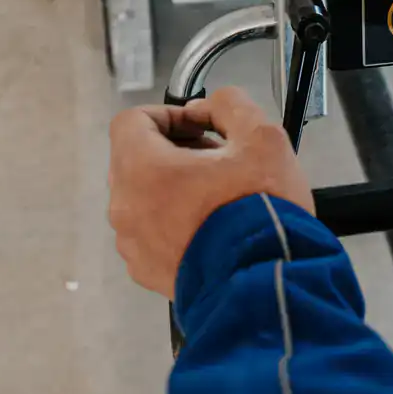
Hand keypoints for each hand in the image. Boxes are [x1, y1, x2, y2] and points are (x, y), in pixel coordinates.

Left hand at [107, 86, 314, 296]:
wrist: (265, 286)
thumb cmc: (260, 214)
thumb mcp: (262, 138)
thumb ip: (230, 106)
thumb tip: (206, 109)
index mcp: (142, 169)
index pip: (132, 121)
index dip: (167, 115)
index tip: (198, 125)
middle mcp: (127, 207)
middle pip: (136, 161)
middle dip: (175, 152)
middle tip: (218, 159)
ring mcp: (133, 244)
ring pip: (145, 200)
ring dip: (175, 190)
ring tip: (220, 197)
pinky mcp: (148, 273)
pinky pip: (153, 236)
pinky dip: (176, 225)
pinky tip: (214, 229)